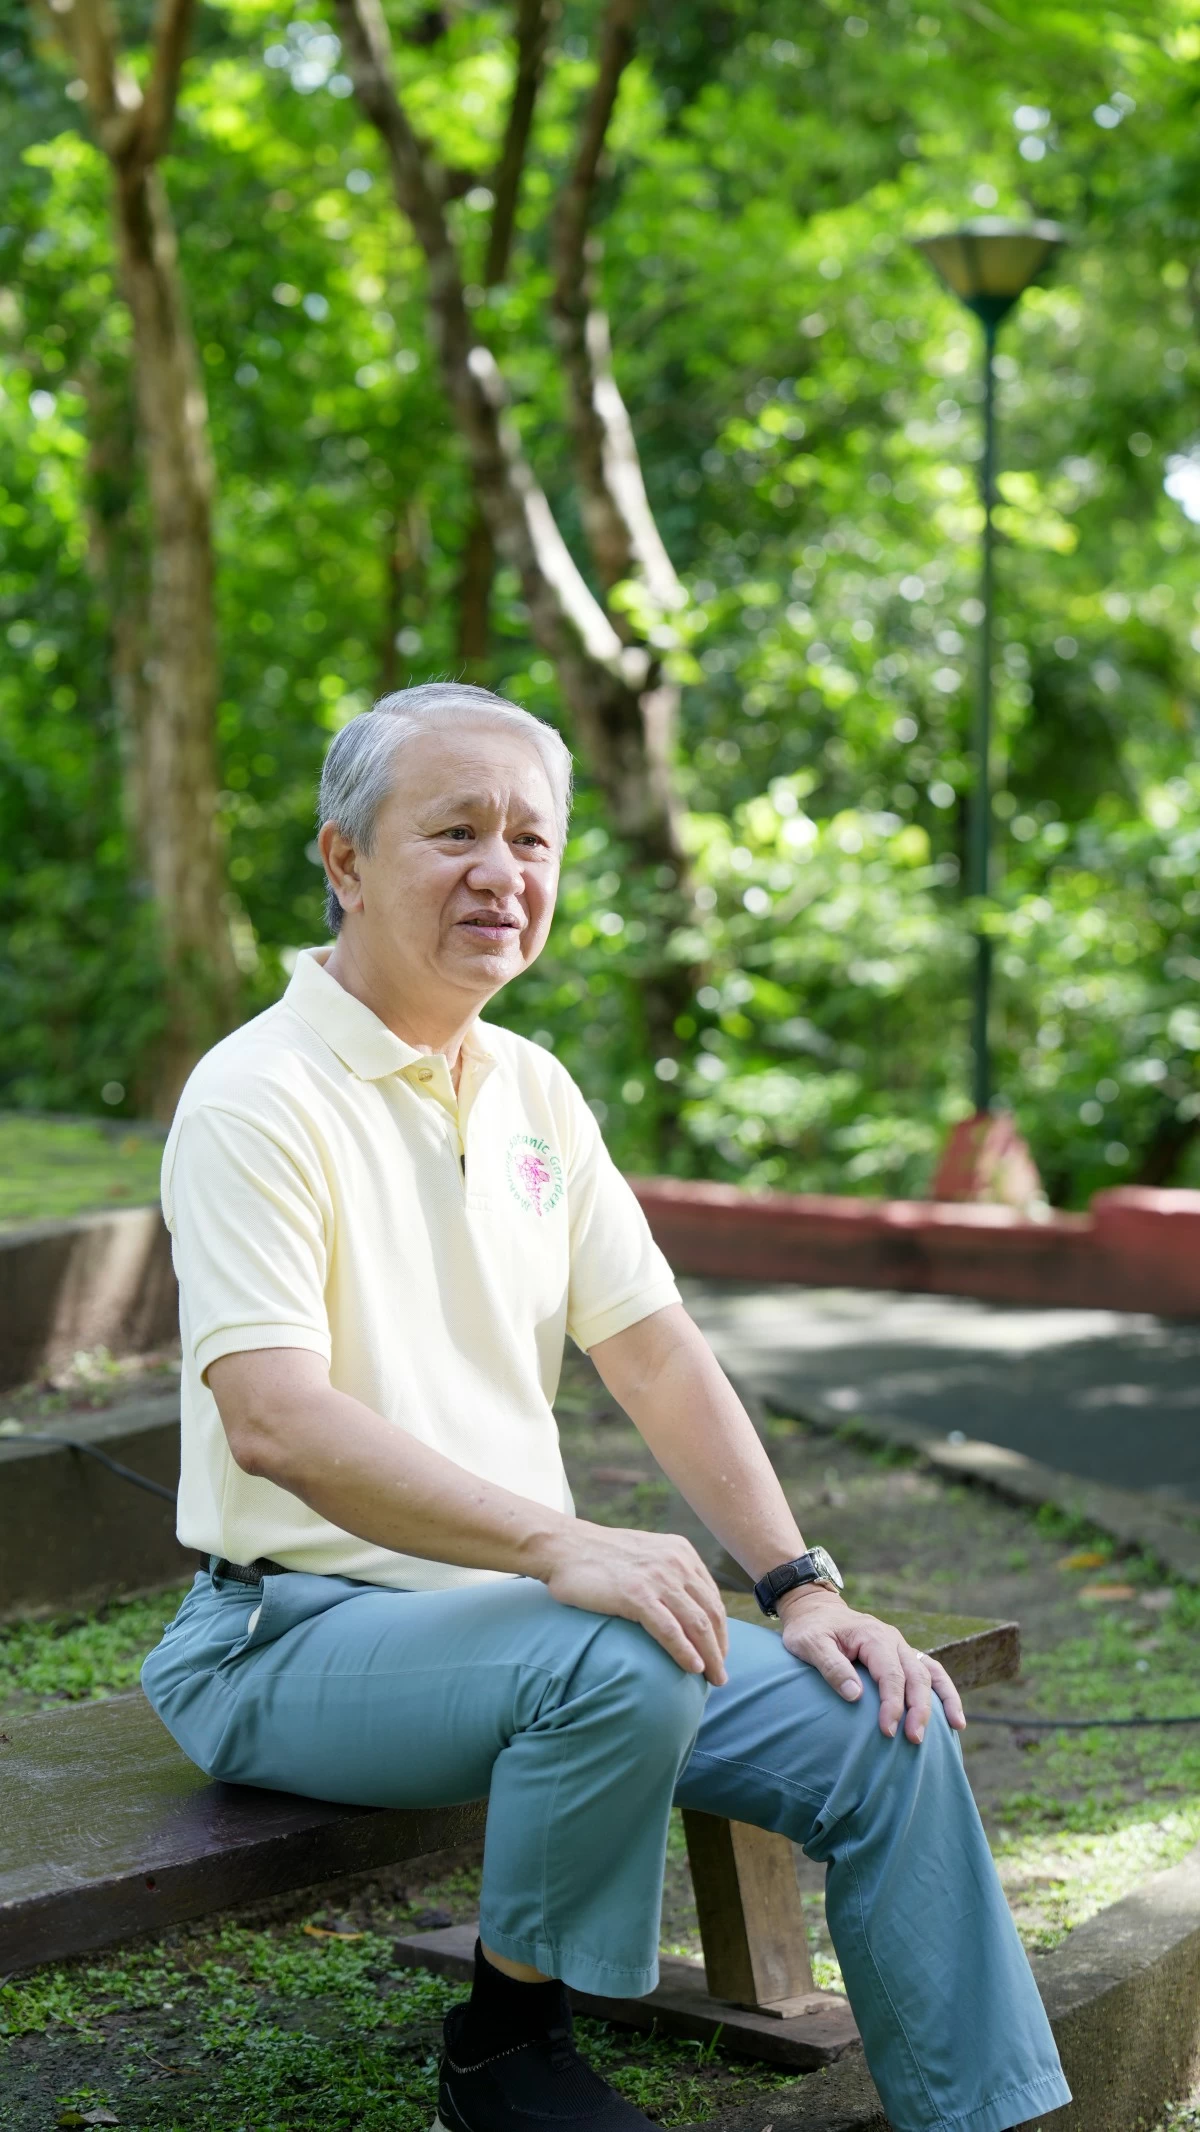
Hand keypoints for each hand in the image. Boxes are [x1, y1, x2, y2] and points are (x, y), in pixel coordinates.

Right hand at [540, 1521, 728, 1684]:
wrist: (564, 1547)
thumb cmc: (598, 1556)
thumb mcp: (644, 1553)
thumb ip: (665, 1571)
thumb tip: (679, 1602)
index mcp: (681, 1552)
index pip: (711, 1596)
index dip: (720, 1628)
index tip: (719, 1651)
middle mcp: (676, 1563)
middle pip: (711, 1613)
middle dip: (720, 1647)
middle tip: (721, 1673)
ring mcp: (658, 1579)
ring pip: (697, 1624)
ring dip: (710, 1656)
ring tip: (714, 1679)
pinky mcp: (637, 1596)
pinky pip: (670, 1630)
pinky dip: (685, 1652)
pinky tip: (693, 1668)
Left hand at [777, 1587, 965, 1743]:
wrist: (814, 1609)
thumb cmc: (810, 1630)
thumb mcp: (809, 1644)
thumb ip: (832, 1667)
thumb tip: (855, 1695)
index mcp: (873, 1636)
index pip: (891, 1674)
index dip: (892, 1704)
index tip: (887, 1731)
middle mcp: (893, 1640)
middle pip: (916, 1676)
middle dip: (919, 1708)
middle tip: (915, 1739)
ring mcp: (901, 1647)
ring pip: (931, 1672)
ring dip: (944, 1699)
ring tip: (957, 1726)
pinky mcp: (902, 1656)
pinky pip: (929, 1671)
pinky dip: (944, 1691)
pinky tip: (953, 1715)